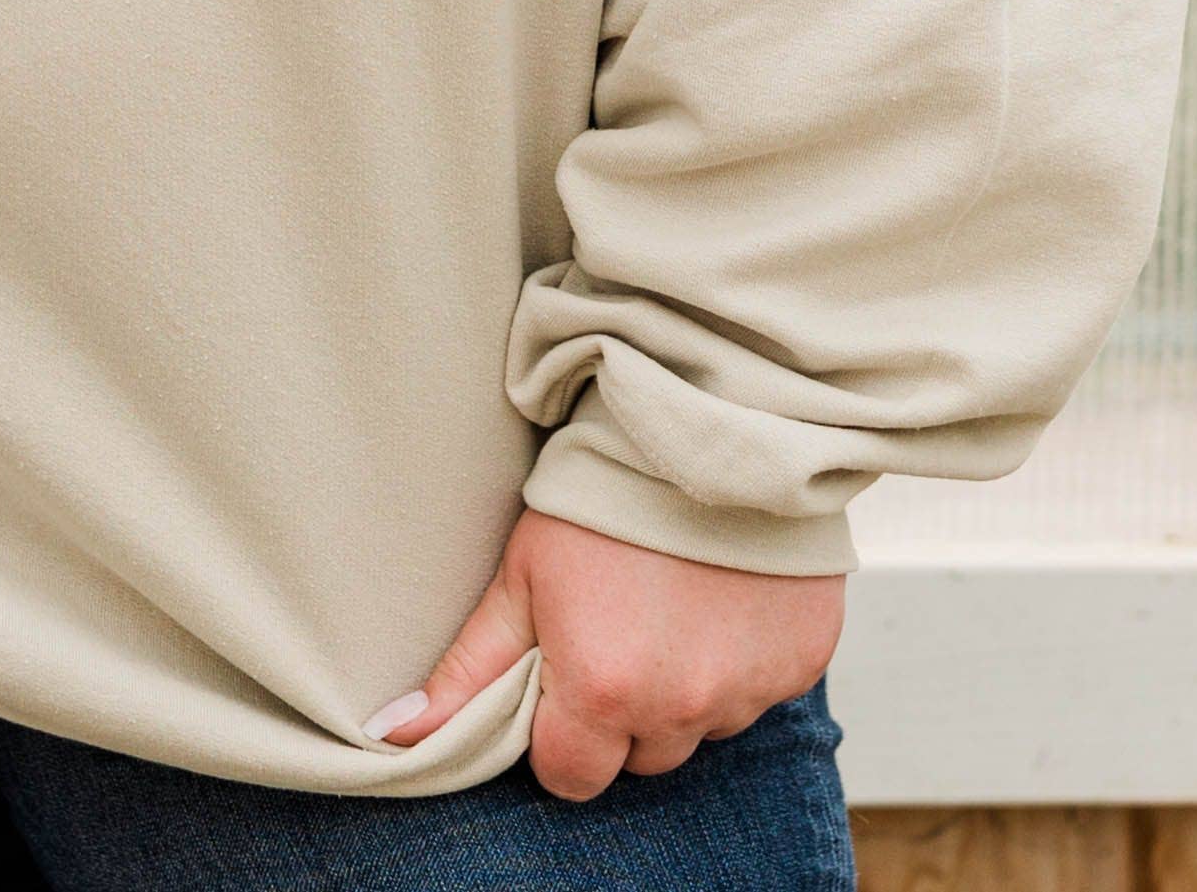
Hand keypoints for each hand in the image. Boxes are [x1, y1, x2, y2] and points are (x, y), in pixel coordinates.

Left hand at [374, 506, 843, 800]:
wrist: (714, 419)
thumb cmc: (604, 492)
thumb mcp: (522, 574)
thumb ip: (467, 669)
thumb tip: (395, 734)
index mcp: (605, 690)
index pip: (571, 777)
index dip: (559, 735)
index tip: (563, 676)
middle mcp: (683, 704)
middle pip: (641, 757)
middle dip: (624, 712)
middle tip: (618, 629)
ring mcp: (750, 687)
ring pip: (704, 727)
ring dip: (687, 689)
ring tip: (673, 604)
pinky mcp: (801, 662)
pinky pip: (761, 692)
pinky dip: (742, 661)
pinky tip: (722, 598)